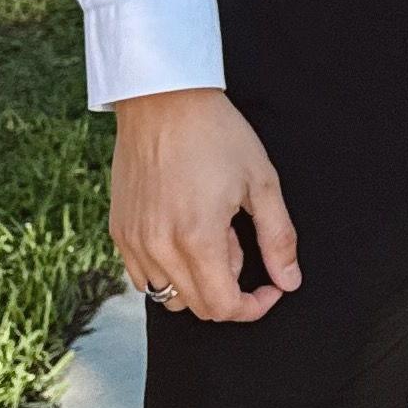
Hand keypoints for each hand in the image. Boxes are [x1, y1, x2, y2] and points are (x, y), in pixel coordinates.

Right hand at [109, 86, 300, 321]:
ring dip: (197, 279)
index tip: (269, 287)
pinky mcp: (118, 232)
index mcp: (197, 240)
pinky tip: (183, 230)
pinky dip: (168, 269)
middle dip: (229, 287)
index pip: (223, 307)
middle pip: (198, 307)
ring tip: (211, 231)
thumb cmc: (216, 134)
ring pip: (168, 296)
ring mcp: (133, 242)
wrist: (162, 100)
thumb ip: (278, 238)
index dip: (253, 306)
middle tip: (239, 238)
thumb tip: (289, 281)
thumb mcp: (261, 182)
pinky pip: (143, 276)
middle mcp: (159, 249)